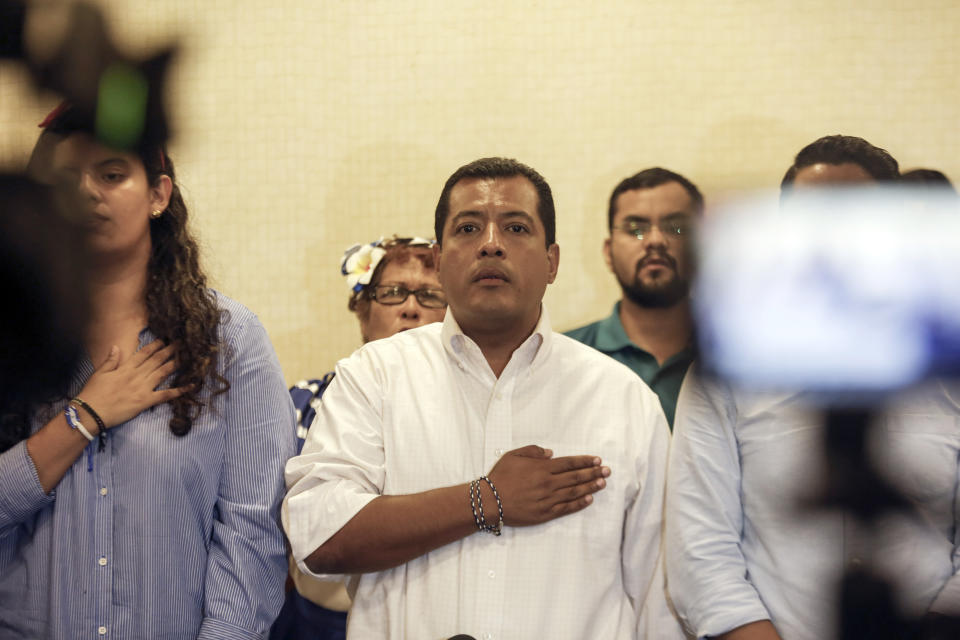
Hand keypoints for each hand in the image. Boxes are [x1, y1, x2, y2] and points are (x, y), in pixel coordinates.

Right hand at [76, 340, 187, 429]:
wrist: (90, 412)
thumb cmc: (92, 393)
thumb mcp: (99, 373)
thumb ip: (110, 360)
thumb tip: (116, 347)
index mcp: (125, 368)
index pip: (144, 353)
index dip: (156, 345)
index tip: (166, 339)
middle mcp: (136, 375)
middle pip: (156, 360)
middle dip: (170, 350)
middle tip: (183, 343)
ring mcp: (142, 388)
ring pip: (163, 372)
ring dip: (176, 363)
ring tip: (188, 356)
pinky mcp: (146, 401)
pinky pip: (166, 395)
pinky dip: (180, 390)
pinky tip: (192, 385)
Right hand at [486, 444, 609, 526]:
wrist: (490, 501)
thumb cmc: (500, 477)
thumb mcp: (513, 455)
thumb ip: (533, 451)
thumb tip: (551, 453)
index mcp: (542, 468)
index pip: (569, 463)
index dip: (585, 461)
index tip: (597, 460)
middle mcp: (548, 483)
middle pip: (576, 477)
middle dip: (594, 473)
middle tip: (607, 471)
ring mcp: (548, 499)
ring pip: (575, 492)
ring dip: (591, 487)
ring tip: (603, 483)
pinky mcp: (546, 514)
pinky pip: (567, 508)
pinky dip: (579, 503)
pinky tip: (589, 499)